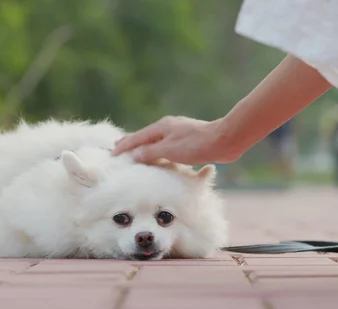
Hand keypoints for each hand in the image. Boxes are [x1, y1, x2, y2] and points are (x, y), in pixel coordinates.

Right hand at [112, 115, 240, 164]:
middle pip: (145, 135)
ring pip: (157, 139)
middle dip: (132, 141)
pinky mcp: (189, 139)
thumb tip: (134, 154)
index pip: (137, 137)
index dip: (125, 145)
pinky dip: (158, 149)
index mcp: (162, 127)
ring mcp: (179, 132)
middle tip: (118, 145)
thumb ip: (151, 152)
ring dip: (145, 146)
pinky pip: (167, 144)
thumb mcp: (170, 150)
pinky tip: (161, 154)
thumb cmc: (197, 145)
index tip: (113, 152)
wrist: (224, 140)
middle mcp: (169, 127)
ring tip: (136, 151)